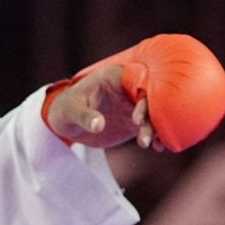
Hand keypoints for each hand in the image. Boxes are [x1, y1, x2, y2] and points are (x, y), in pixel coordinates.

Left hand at [45, 65, 162, 150]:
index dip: (142, 100)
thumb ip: (84, 116)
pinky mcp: (134, 120)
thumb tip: (98, 125)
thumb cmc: (65, 109)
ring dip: (157, 129)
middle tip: (144, 140)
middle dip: (152, 118)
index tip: (136, 121)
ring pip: (153, 113)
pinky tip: (159, 147)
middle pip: (150, 99)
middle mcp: (128, 89)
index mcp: (115, 77)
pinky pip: (150, 125)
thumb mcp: (71, 111)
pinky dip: (156, 135)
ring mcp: (132, 104)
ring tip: (153, 146)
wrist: (66, 121)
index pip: (138, 83)